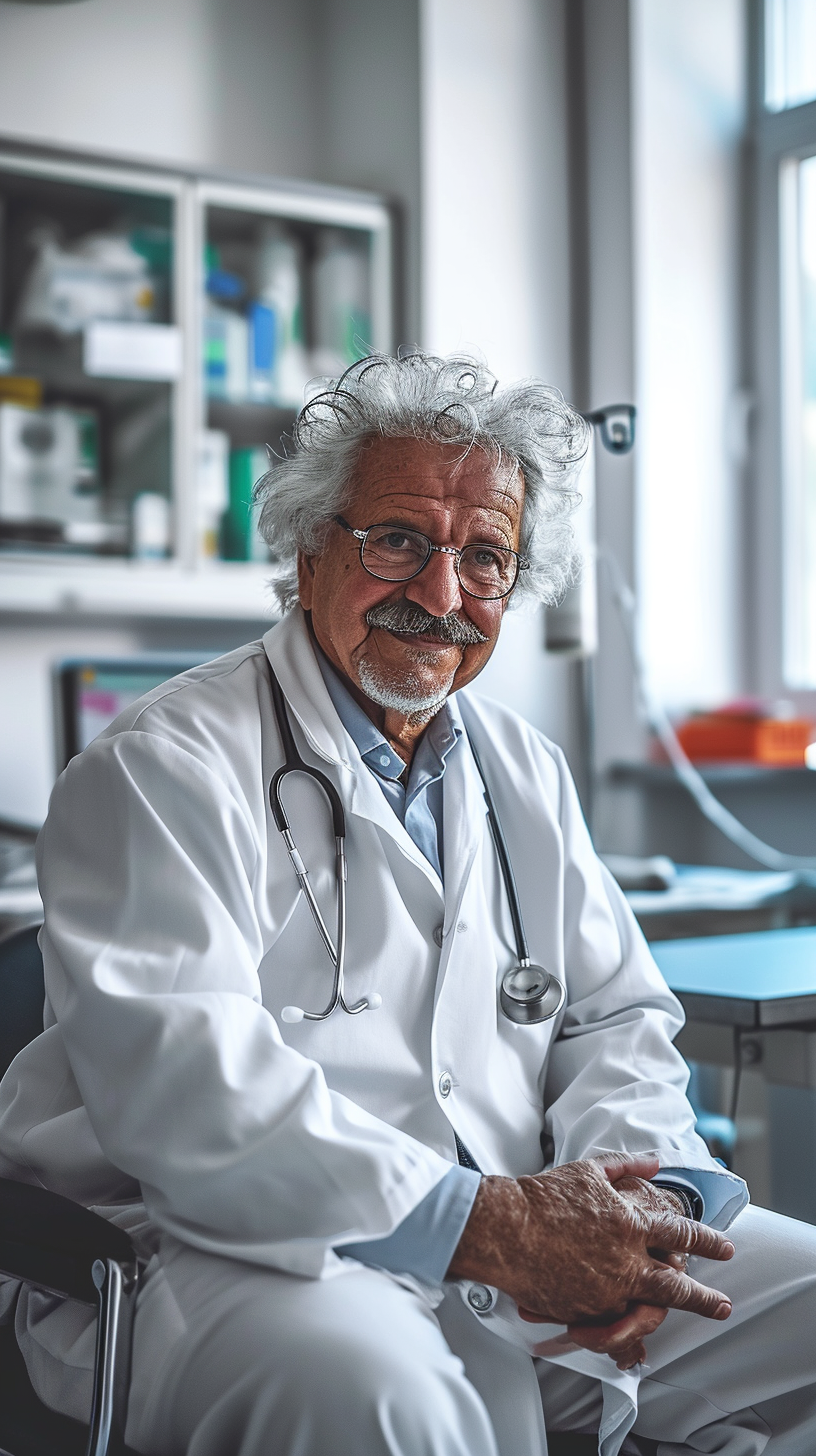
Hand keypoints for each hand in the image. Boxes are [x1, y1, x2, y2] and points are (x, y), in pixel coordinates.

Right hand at [447, 1154, 733, 1370]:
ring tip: (671, 1327)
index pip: (681, 1234)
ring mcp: (607, 1290)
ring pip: (648, 1309)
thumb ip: (627, 1165)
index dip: (707, 1241)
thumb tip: (654, 1162)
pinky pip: (613, 1324)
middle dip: (705, 1298)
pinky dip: (626, 1327)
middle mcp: (625, 1261)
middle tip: (722, 1306)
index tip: (723, 1247)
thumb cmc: (542, 1197)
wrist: (506, 1229)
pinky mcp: (585, 1311)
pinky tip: (635, 1333)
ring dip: (668, 1316)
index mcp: (630, 1223)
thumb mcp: (588, 1169)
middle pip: (677, 1285)